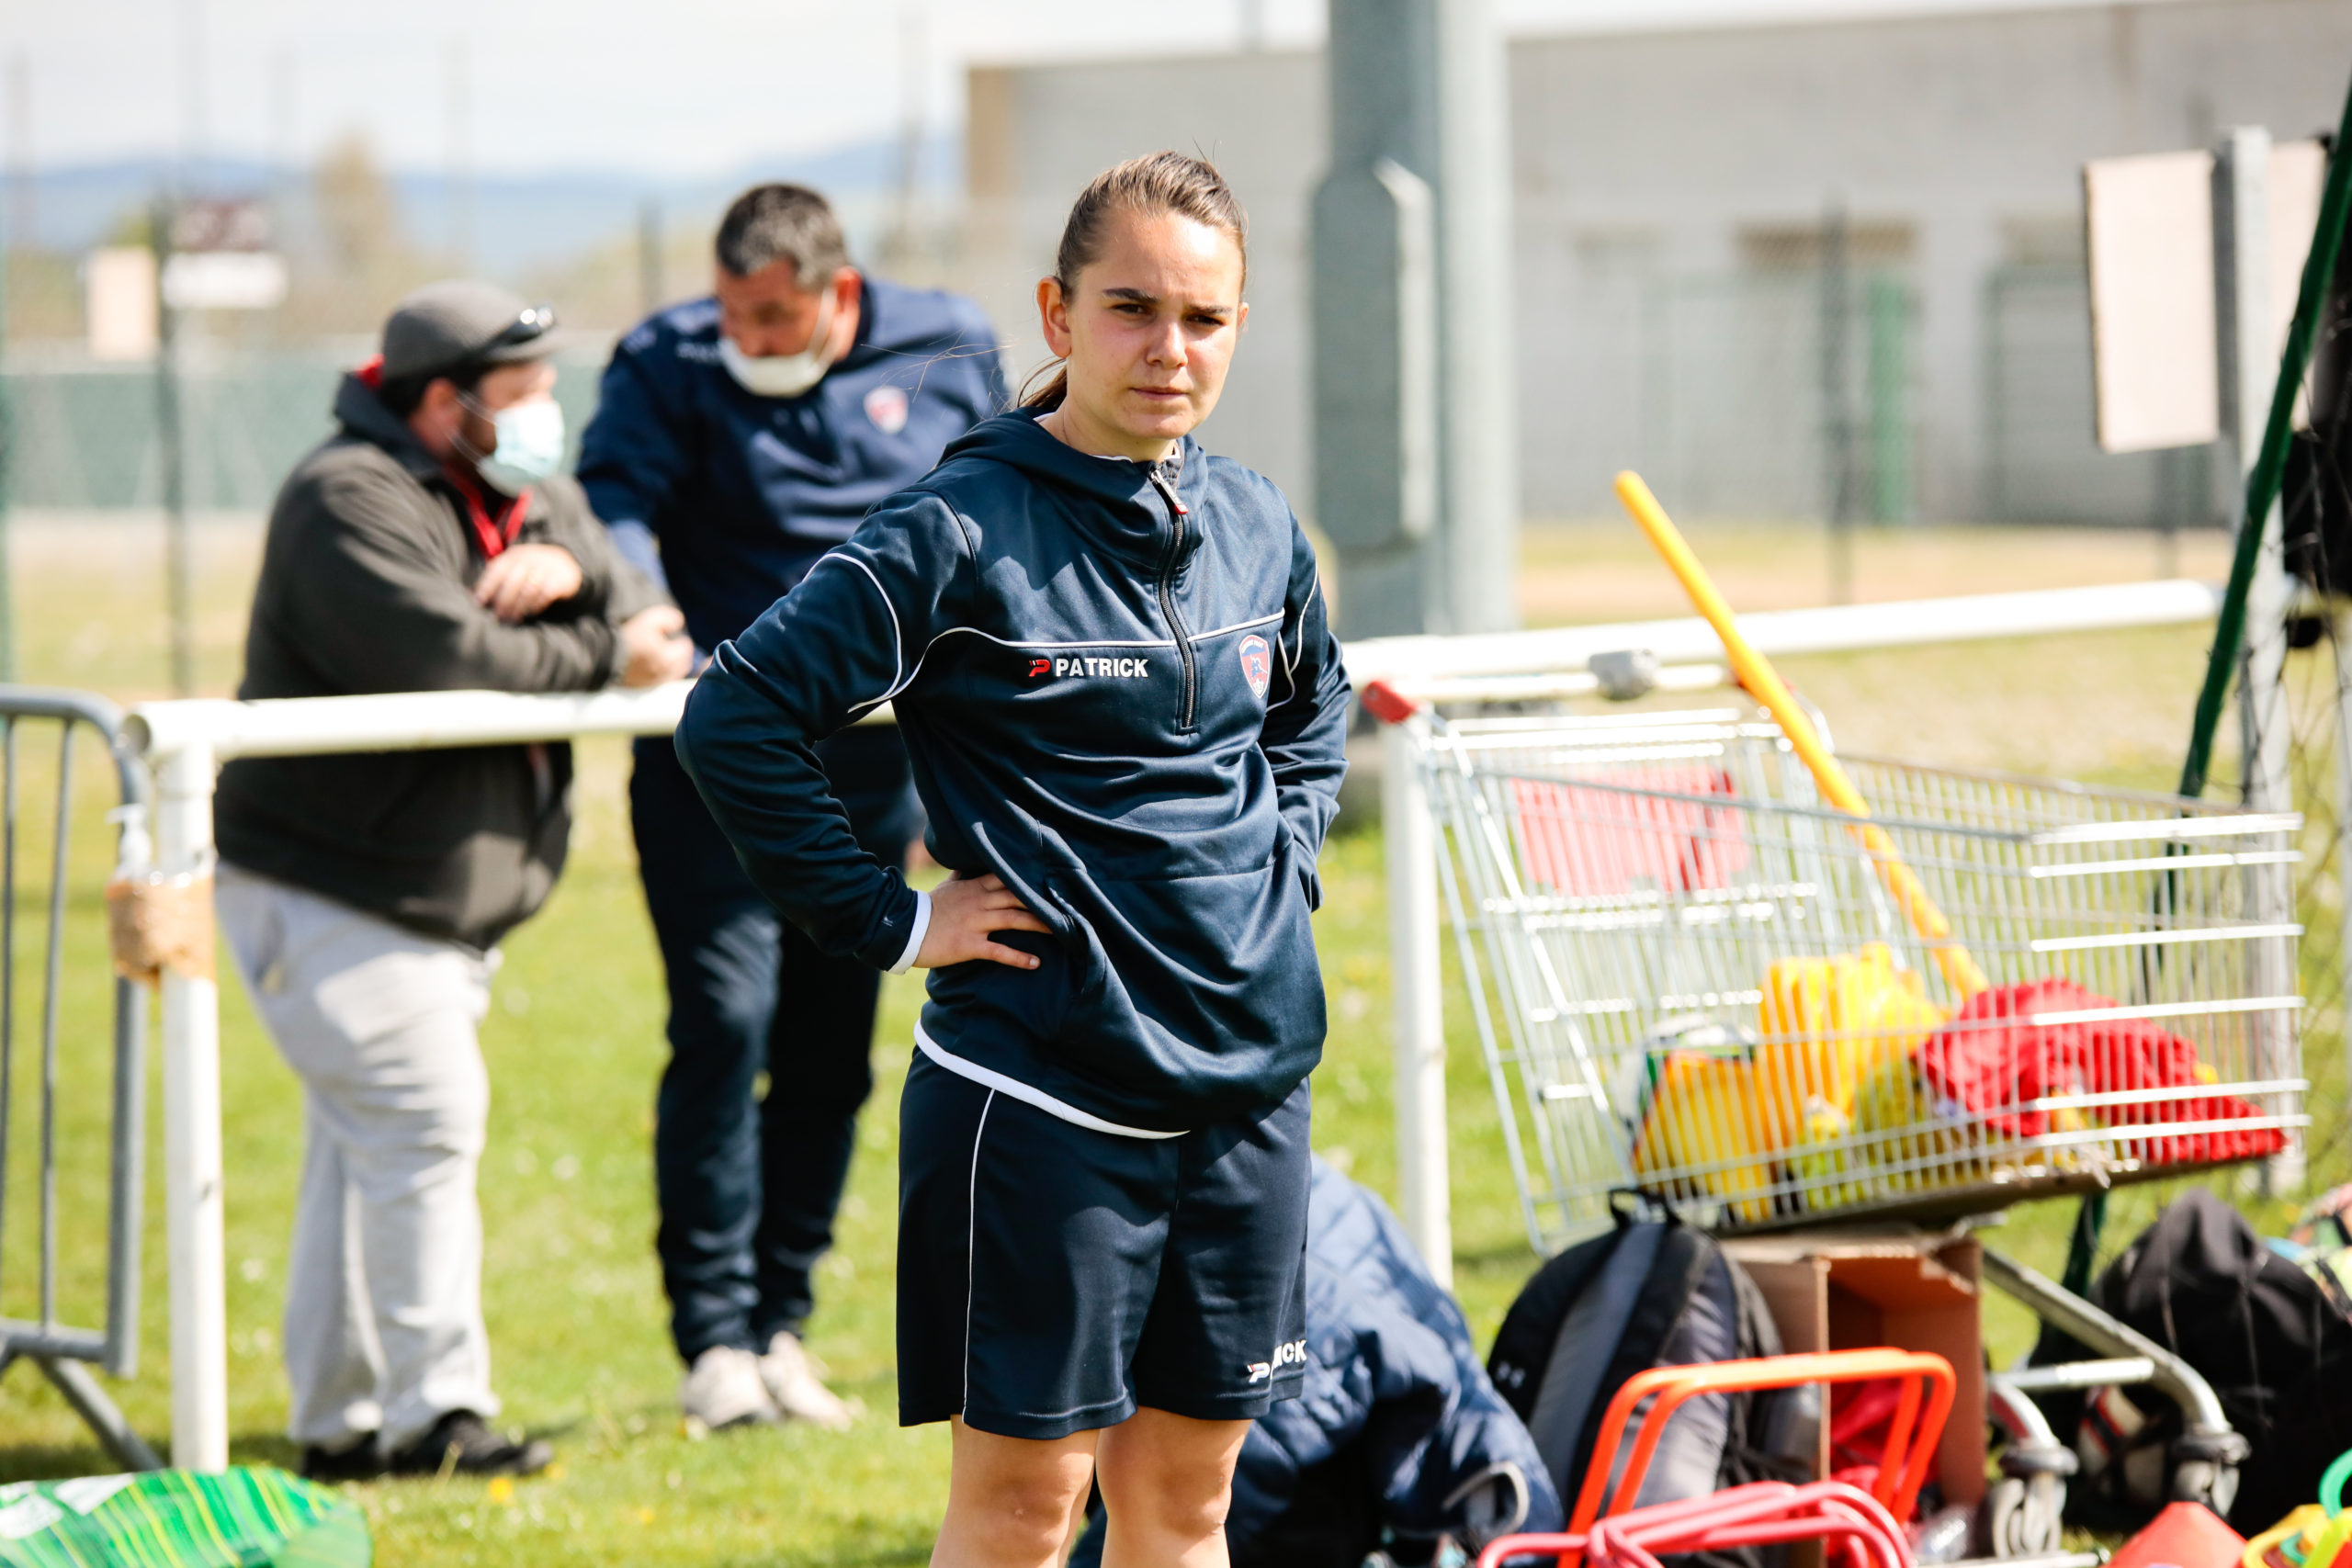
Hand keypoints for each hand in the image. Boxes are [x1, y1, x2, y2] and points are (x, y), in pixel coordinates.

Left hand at [475, 544, 583, 622]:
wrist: (566, 562)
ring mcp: (547, 567)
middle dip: (503, 601)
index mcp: (515, 554)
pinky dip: (536, 606)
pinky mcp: (561, 579)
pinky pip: (545, 595)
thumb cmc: (531, 570)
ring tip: (512, 619)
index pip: (498, 569)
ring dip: (519, 607)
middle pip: (513, 581)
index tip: (478, 602)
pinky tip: (530, 612)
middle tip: (498, 617)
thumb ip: (495, 579)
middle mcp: (531, 558)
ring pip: (528, 590)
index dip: (487, 586)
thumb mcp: (514, 568)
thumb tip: (471, 594)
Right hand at [617, 604, 692, 686]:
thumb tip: (679, 622)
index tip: (676, 637)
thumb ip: (669, 618)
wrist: (605, 657)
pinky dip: (661, 674)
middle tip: (673, 647)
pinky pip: (659, 682)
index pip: (686, 649)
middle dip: (680, 655)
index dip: (681, 641)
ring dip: (673, 666)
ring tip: (664, 657)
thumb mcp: (650, 620)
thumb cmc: (629, 637)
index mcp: (669, 658)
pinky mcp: (642, 688)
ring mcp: (653, 683)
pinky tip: (652, 667)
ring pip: (672, 675)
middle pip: (682, 665)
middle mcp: (664, 673)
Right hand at [915, 874, 1050, 969]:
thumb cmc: (926, 908)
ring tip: (1062, 931)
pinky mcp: (970, 945)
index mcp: (974, 887)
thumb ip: (961, 877)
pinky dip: (1019, 958)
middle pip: (1018, 897)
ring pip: (1014, 919)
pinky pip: (999, 951)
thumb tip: (966, 864)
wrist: (904, 928)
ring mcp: (975, 923)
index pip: (1008, 877)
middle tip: (1067, 906)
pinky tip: (1036, 963)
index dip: (1031, 879)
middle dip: (1043, 901)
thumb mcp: (945, 887)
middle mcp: (979, 901)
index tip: (1052, 881)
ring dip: (1039, 925)